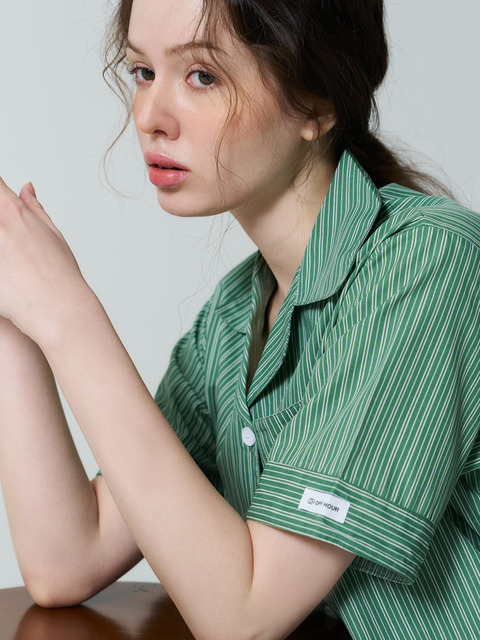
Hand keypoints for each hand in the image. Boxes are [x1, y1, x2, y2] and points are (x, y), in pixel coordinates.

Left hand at [0, 178, 89, 341]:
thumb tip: (26, 188)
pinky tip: (6, 274)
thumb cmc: (60, 277)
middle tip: (10, 245)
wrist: (59, 310)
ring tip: (9, 260)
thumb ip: (34, 209)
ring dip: (0, 245)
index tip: (2, 207)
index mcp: (12, 211)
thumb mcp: (52, 236)